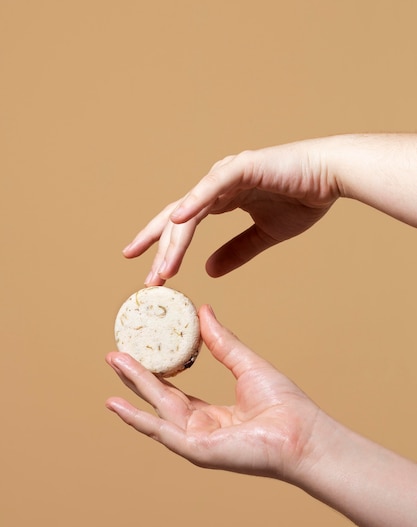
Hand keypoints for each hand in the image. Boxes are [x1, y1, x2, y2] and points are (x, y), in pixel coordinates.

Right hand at [105, 305, 323, 482]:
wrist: (302, 433)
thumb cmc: (283, 405)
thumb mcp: (245, 364)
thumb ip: (222, 342)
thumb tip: (204, 311)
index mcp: (213, 415)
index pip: (176, 392)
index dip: (156, 372)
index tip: (140, 351)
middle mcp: (200, 429)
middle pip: (160, 398)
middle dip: (136, 376)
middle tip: (114, 353)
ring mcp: (196, 441)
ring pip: (157, 410)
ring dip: (133, 388)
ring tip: (113, 362)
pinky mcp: (196, 450)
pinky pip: (162, 431)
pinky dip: (138, 419)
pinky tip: (117, 404)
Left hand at [123, 139, 339, 283]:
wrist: (332, 177)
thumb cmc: (302, 199)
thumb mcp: (264, 235)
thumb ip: (236, 251)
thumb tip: (208, 271)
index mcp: (221, 199)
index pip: (183, 225)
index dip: (164, 247)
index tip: (149, 272)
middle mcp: (217, 186)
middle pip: (178, 220)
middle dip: (159, 250)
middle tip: (149, 281)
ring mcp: (227, 174)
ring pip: (191, 211)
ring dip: (175, 242)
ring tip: (163, 270)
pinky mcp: (242, 167)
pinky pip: (212, 187)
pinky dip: (194, 202)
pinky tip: (179, 221)